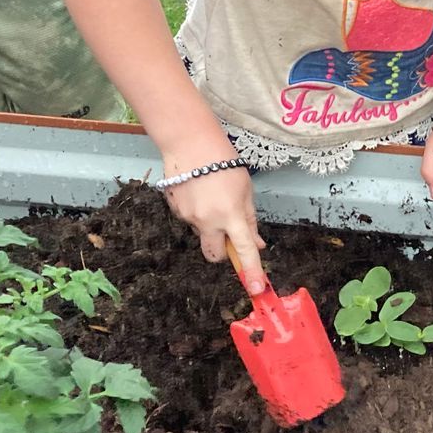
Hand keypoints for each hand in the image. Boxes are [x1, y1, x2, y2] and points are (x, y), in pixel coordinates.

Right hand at [162, 160, 267, 295]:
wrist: (190, 143)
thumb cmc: (224, 163)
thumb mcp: (245, 190)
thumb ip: (249, 220)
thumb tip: (257, 244)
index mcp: (231, 215)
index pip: (245, 250)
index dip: (252, 271)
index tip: (256, 289)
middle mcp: (209, 221)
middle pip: (215, 256)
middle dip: (222, 253)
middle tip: (227, 233)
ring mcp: (189, 218)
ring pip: (203, 234)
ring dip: (210, 225)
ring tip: (211, 196)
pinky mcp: (175, 210)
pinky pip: (190, 220)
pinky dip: (197, 212)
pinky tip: (198, 191)